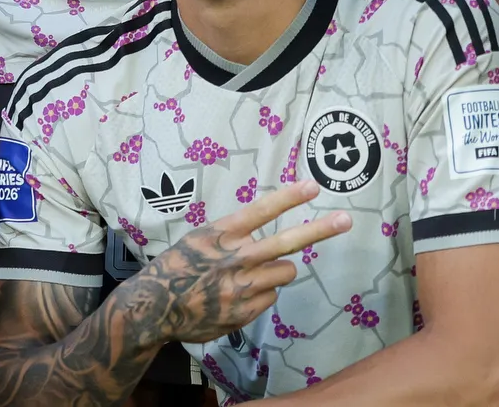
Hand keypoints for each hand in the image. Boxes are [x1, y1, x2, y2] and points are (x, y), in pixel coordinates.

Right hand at [116, 181, 350, 346]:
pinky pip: (271, 296)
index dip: (288, 198)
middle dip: (319, 230)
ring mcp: (240, 286)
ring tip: (252, 274)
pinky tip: (238, 296)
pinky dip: (261, 294)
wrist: (152, 308)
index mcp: (218, 235)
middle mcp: (233, 258)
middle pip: (285, 242)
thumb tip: (267, 242)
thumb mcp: (197, 241)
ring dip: (277, 271)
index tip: (313, 186)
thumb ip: (230, 237)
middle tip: (346, 220)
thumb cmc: (176, 268)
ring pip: (285, 271)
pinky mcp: (244, 311)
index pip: (259, 211)